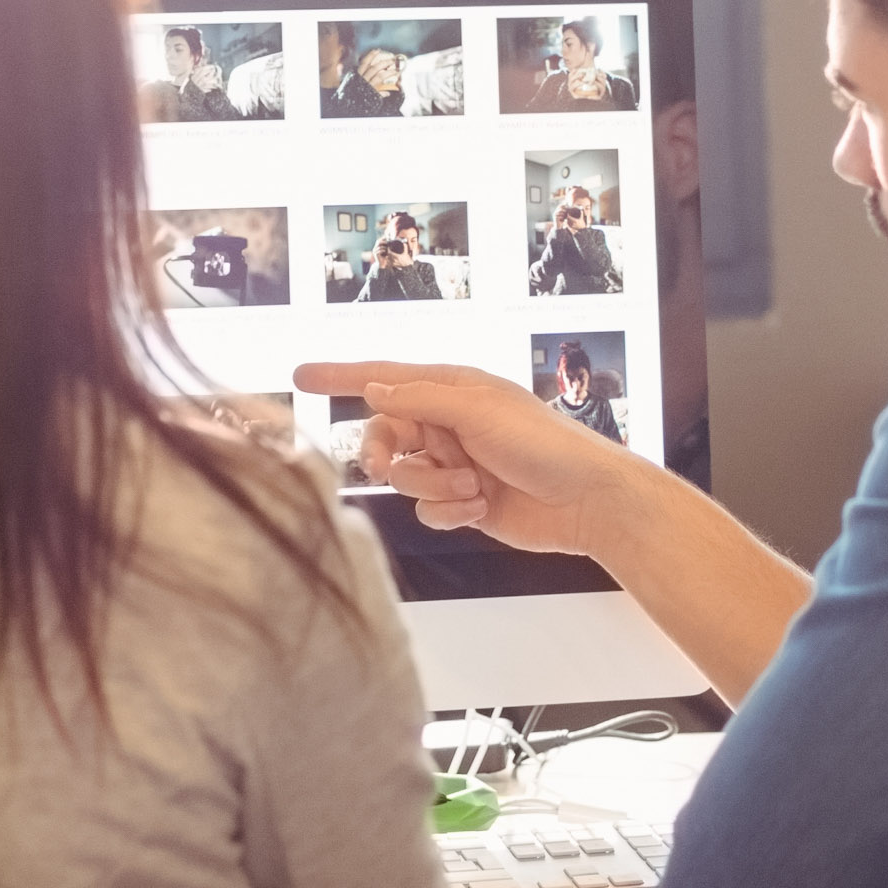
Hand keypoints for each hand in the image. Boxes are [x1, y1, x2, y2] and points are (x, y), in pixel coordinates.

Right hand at [288, 360, 657, 558]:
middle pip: (384, 436)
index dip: (340, 376)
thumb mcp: (478, 412)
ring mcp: (453, 464)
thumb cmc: (544, 445)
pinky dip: (447, 512)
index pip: (383, 378)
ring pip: (404, 478)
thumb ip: (420, 401)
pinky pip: (426, 509)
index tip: (301, 376)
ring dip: (432, 486)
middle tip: (397, 466)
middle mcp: (447, 424)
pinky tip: (479, 508)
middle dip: (389, 456)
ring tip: (472, 487)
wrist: (586, 501)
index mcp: (450, 389)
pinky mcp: (462, 502)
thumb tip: (373, 389)